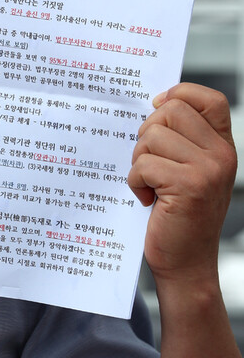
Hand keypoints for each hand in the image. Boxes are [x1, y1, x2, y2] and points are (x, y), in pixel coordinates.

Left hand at [129, 83, 236, 282]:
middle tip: (150, 163)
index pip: (208, 98)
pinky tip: (147, 199)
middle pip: (170, 110)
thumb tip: (154, 103)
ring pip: (152, 136)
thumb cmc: (177, 215)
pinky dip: (135, 182)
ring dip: (138, 160)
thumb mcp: (186, 170)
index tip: (157, 109)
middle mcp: (221, 155)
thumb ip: (180, 139)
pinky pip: (144, 164)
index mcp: (222, 146)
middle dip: (147, 133)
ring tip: (150, 184)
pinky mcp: (189, 186)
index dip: (178, 94)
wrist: (185, 263)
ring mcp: (209, 170)